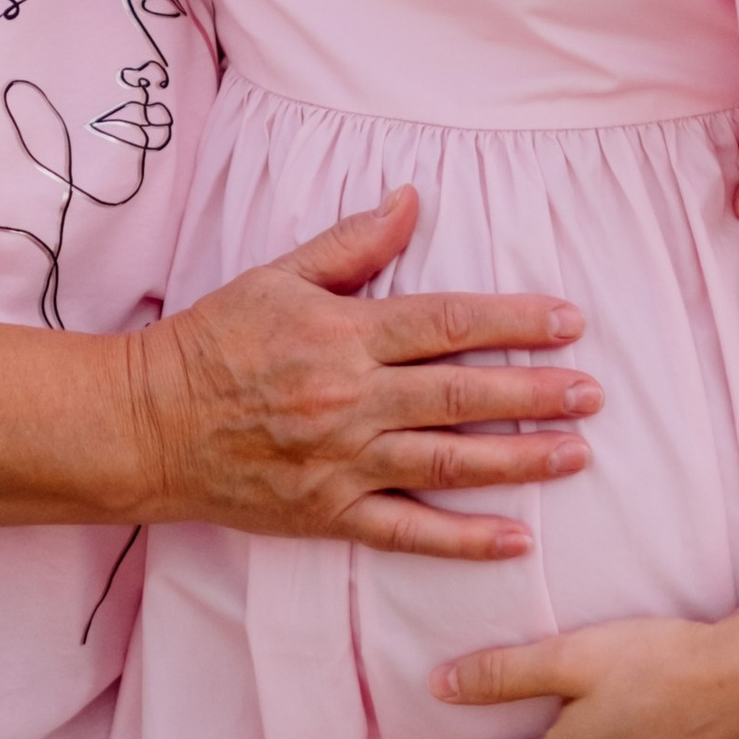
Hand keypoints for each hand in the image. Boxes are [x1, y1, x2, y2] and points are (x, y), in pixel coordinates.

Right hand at [132, 189, 597, 563]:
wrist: (145, 425)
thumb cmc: (211, 342)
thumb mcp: (277, 275)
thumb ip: (352, 244)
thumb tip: (413, 199)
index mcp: (342, 334)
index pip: (446, 323)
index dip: (513, 321)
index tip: (568, 322)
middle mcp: (349, 400)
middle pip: (461, 395)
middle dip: (535, 394)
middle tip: (594, 394)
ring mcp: (341, 463)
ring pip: (447, 462)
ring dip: (519, 461)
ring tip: (576, 454)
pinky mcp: (327, 514)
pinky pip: (407, 531)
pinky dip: (464, 539)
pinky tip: (517, 539)